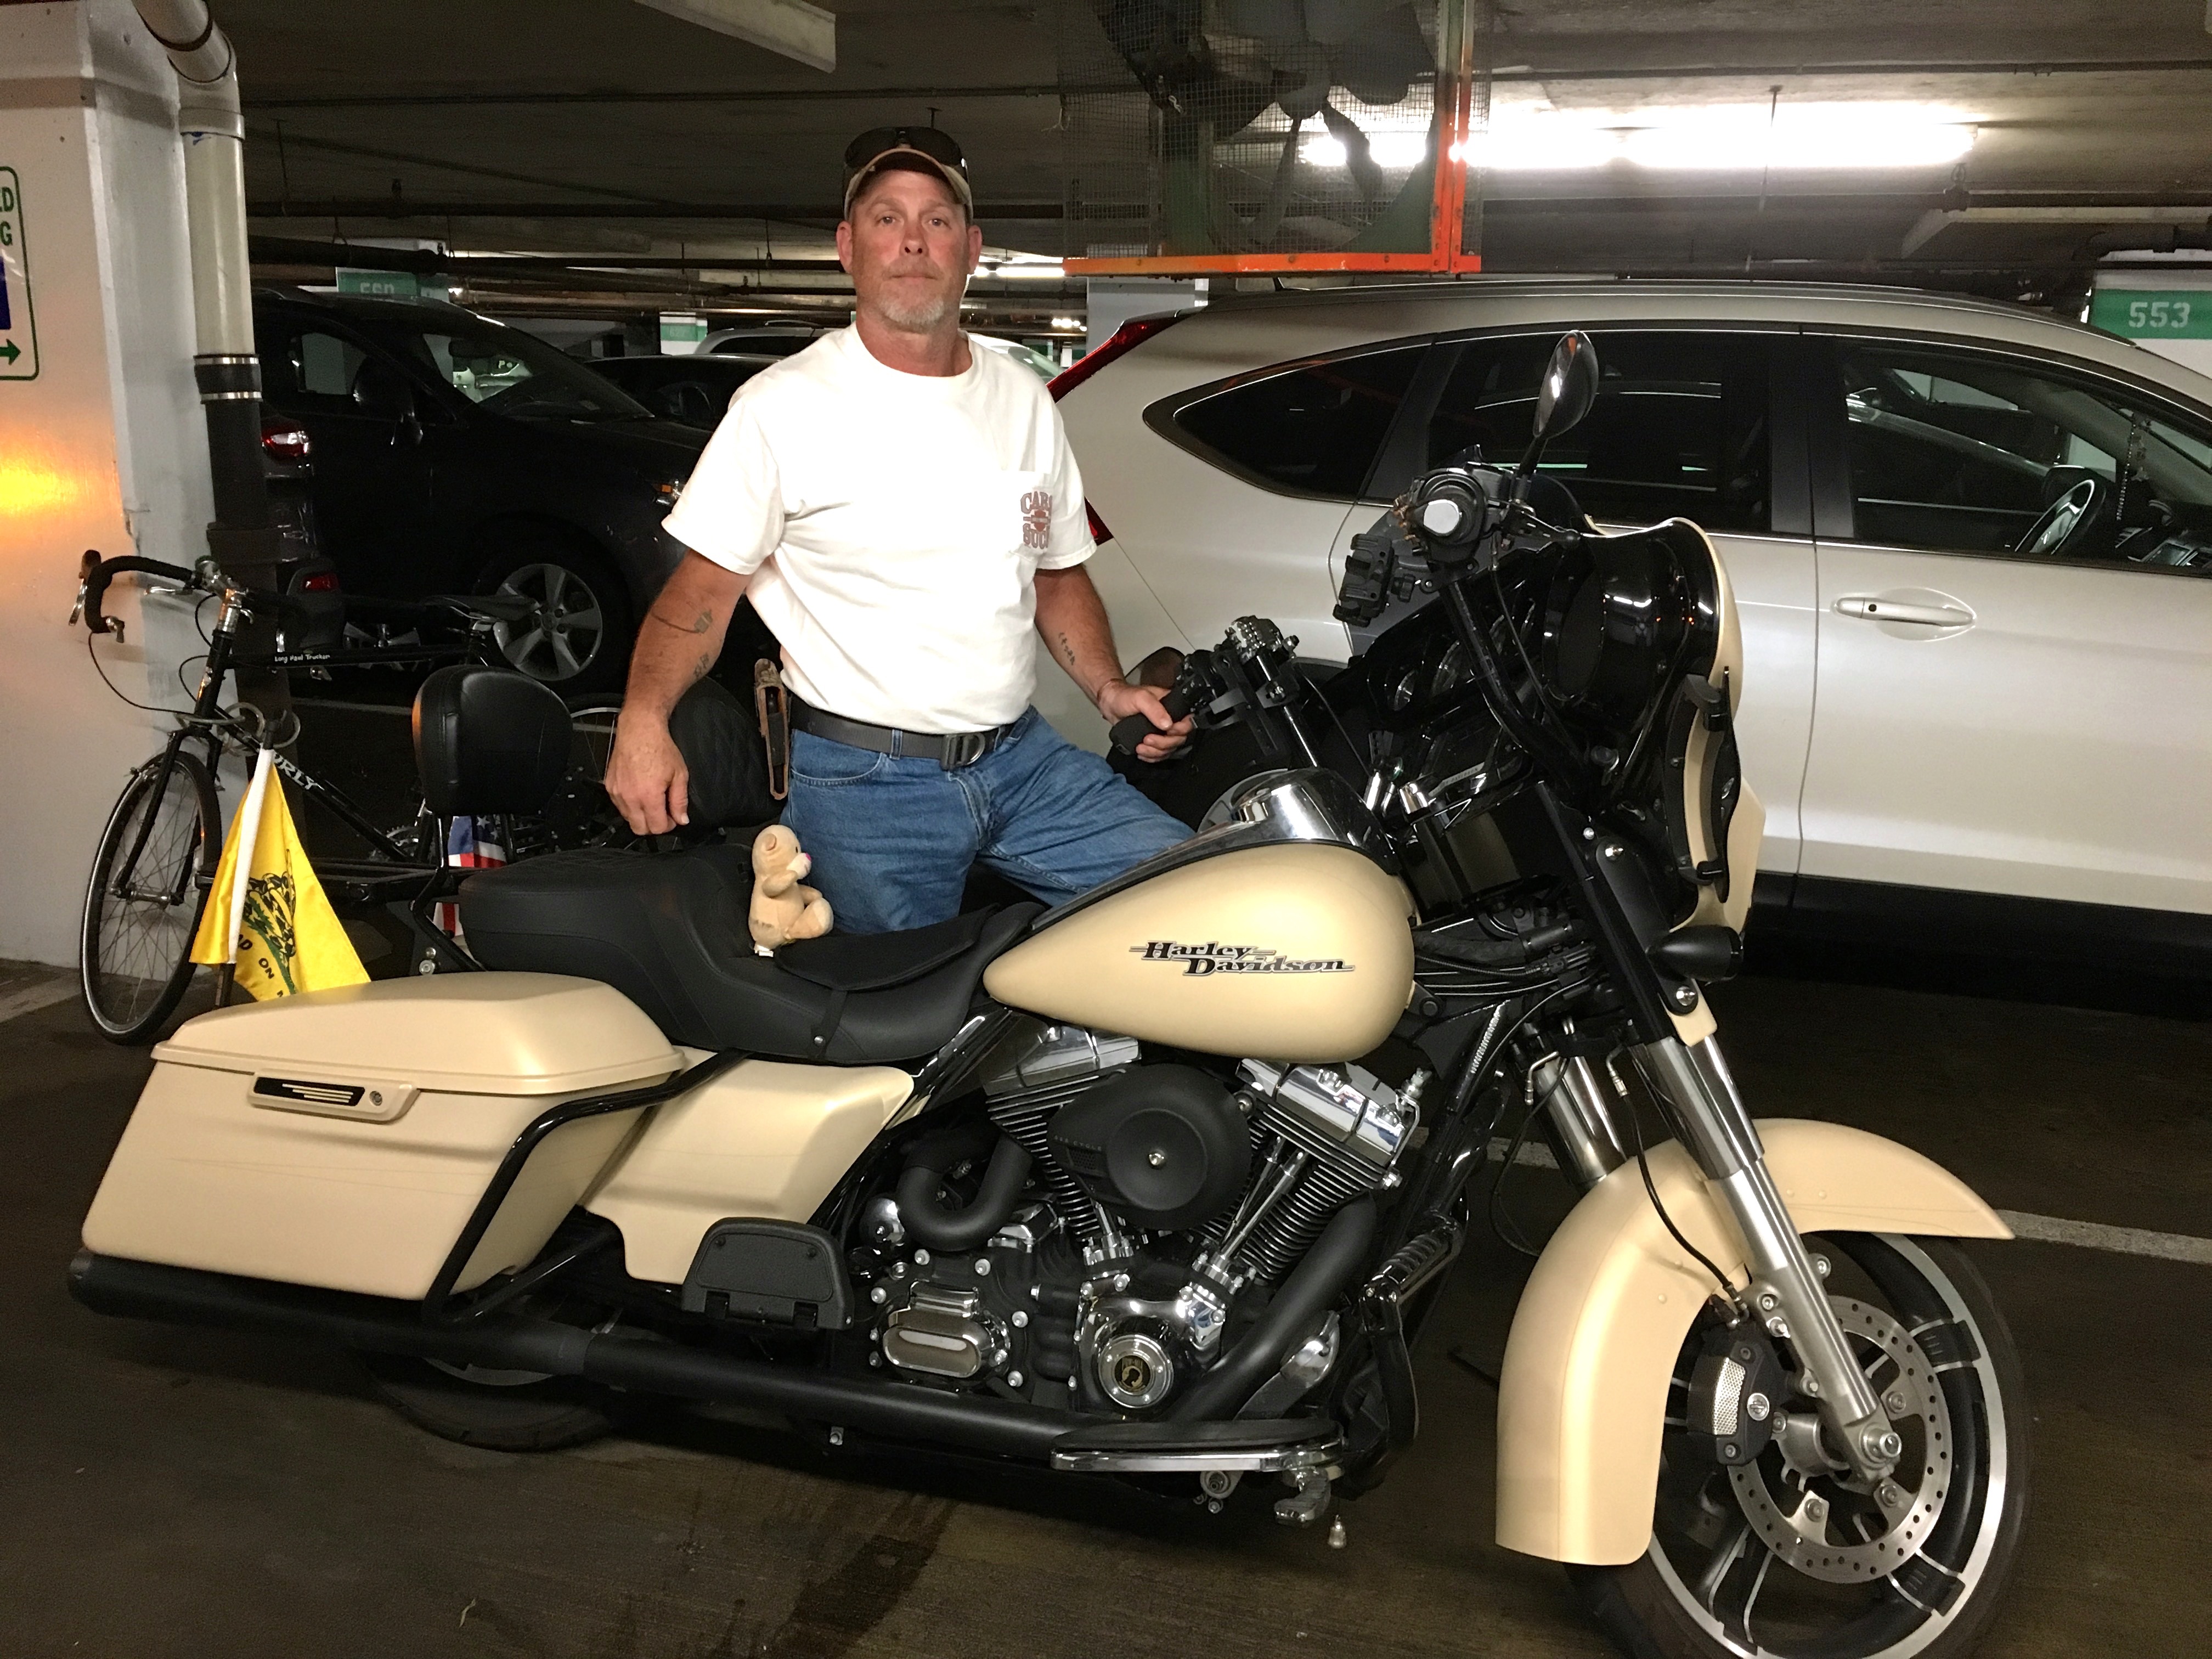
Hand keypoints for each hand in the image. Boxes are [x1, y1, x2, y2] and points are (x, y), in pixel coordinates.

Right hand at [605, 709, 689, 833]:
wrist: (640, 730)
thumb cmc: (658, 747)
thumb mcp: (679, 775)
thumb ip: (680, 801)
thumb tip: (681, 819)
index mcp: (648, 796)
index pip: (657, 828)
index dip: (669, 825)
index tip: (673, 818)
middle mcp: (630, 797)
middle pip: (640, 829)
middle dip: (654, 825)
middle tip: (663, 813)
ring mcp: (617, 793)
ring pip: (628, 819)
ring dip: (641, 816)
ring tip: (652, 799)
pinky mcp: (610, 787)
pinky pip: (620, 806)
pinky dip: (630, 805)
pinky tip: (640, 792)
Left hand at [1096, 678, 1191, 762]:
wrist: (1110, 704)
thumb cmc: (1124, 696)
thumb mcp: (1140, 698)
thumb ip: (1155, 709)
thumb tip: (1167, 723)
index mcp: (1171, 706)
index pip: (1187, 721)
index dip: (1181, 730)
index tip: (1168, 731)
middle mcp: (1169, 719)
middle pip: (1179, 739)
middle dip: (1163, 743)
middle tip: (1147, 739)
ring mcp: (1161, 731)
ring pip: (1169, 749)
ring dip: (1155, 752)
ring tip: (1141, 746)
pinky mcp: (1153, 740)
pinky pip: (1159, 754)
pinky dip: (1151, 756)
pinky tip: (1142, 752)